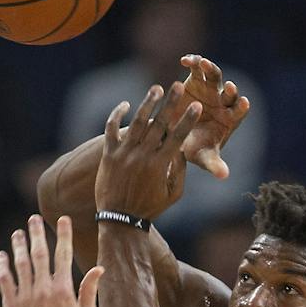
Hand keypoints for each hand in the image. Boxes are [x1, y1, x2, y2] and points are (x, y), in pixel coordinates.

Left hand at [0, 214, 101, 306]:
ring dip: (18, 246)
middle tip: (33, 219)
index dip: (63, 234)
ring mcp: (26, 297)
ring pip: (20, 264)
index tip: (62, 220)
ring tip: (17, 233)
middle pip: (39, 253)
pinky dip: (2, 266)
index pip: (63, 254)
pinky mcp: (11, 306)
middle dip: (36, 233)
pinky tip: (2, 256)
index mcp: (64, 289)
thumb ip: (90, 290)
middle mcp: (44, 289)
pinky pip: (5, 281)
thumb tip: (99, 268)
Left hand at [95, 83, 202, 219]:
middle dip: (170, 103)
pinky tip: (125, 105)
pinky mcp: (108, 155)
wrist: (118, 221)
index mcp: (160, 165)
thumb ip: (180, 171)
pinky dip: (117, 115)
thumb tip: (182, 149)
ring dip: (147, 103)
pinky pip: (111, 129)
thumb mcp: (173, 194)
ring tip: (156, 89)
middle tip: (178, 85)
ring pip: (136, 122)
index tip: (196, 105)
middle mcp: (141, 156)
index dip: (187, 120)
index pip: (177, 137)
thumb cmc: (149, 208)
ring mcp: (123, 154)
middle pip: (158, 124)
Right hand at [177, 54, 250, 178]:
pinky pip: (196, 68)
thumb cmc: (192, 148)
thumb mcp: (202, 157)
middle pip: (229, 92)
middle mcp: (222, 101)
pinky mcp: (195, 79)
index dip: (241, 107)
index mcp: (229, 118)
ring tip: (203, 64)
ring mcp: (210, 88)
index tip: (243, 103)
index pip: (239, 110)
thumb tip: (224, 177)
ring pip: (214, 75)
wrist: (174, 134)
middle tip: (228, 88)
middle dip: (229, 90)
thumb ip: (213, 164)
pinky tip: (185, 60)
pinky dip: (193, 62)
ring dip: (210, 69)